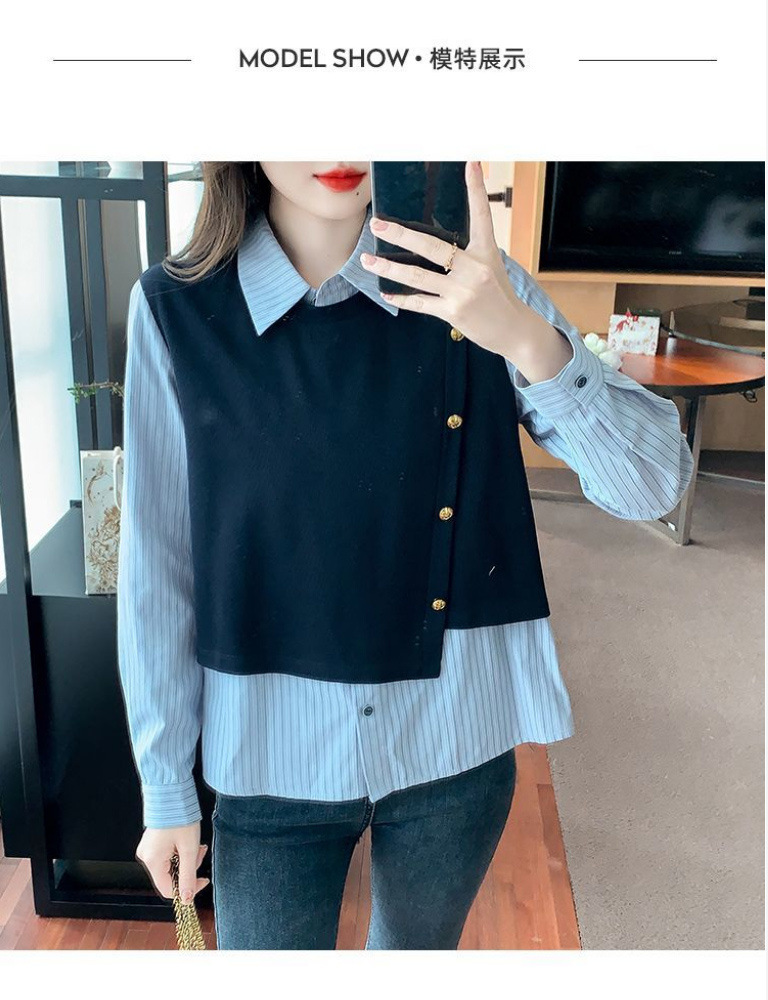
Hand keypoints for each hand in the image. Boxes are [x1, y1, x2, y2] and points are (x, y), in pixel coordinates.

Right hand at [135, 821, 209, 902]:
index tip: (202, 880)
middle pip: (171, 876)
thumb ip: (188, 876)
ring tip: (196, 844)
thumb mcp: (189, 849)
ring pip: (171, 865)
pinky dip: (180, 852)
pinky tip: (188, 841)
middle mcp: (146, 857)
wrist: (172, 794)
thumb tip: (187, 899)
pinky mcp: (152, 843)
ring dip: (186, 858)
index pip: (169, 890)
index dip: (187, 889)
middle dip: (189, 867)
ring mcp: (148, 849)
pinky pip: (167, 856)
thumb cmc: (179, 817)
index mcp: (152, 861)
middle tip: (199, 852)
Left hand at [360, 161, 572, 382]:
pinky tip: (386, 293)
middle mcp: (474, 269)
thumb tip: (436, 240)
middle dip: (400, 235)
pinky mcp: (453, 312)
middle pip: (431, 246)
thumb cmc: (499, 295)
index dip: (475, 188)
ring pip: (417, 276)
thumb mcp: (491, 266)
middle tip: (377, 223)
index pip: (481, 214)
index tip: (470, 163)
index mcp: (486, 252)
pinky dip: (402, 298)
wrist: (514, 330)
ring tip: (367, 260)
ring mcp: (462, 291)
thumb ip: (467, 252)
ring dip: (388, 268)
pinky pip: (420, 303)